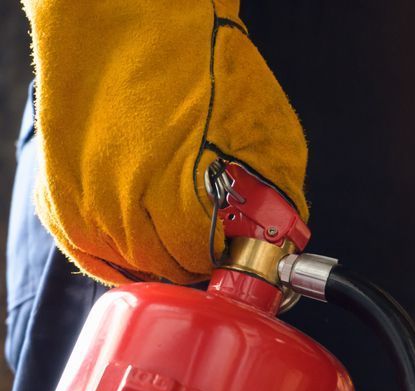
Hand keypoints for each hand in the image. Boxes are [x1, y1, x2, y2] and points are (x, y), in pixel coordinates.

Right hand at [24, 0, 306, 283]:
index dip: (228, 259)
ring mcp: (82, 201)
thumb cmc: (202, 63)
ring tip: (182, 239)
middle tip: (213, 244)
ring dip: (157, 258)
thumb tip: (283, 233)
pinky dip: (116, 253)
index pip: (203, 262)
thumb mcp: (267, 131)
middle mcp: (120, 206)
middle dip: (195, 259)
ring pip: (126, 264)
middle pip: (165, 268)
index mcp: (174, 195)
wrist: (131, 14)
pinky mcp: (58, 192)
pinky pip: (87, 249)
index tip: (239, 251)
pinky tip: (141, 242)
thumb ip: (276, 192)